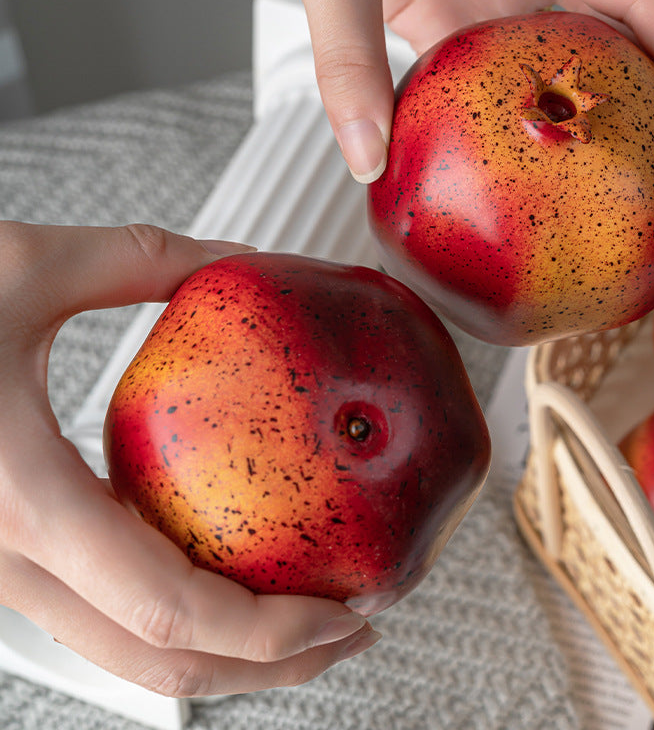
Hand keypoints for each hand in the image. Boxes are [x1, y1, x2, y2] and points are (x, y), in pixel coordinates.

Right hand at [0, 221, 378, 696]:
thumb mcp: (19, 265)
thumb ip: (140, 260)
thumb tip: (235, 260)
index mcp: (18, 500)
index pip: (171, 610)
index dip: (272, 632)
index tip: (346, 615)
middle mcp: (3, 564)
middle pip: (159, 668)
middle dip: (269, 667)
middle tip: (345, 632)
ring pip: (126, 660)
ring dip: (225, 656)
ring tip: (301, 619)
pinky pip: (100, 619)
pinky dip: (175, 620)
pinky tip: (222, 577)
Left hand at [248, 0, 653, 204]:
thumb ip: (349, 55)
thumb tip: (368, 158)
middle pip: (609, 38)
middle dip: (652, 110)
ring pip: (551, 65)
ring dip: (585, 126)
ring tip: (617, 192)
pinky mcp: (439, 18)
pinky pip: (484, 79)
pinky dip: (504, 123)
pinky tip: (520, 171)